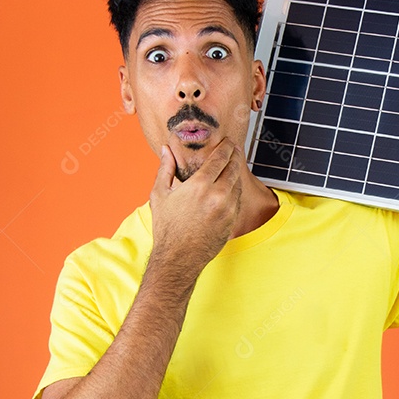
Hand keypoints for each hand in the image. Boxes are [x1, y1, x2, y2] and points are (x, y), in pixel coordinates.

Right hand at [147, 139, 243, 274]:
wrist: (179, 257)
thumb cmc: (167, 227)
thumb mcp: (160, 195)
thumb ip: (165, 168)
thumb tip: (165, 149)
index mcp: (200, 185)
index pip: (221, 158)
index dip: (227, 147)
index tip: (228, 142)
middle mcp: (218, 195)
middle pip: (234, 168)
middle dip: (236, 155)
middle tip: (236, 149)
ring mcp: (228, 209)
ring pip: (238, 183)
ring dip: (238, 172)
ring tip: (234, 165)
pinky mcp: (233, 220)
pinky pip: (238, 199)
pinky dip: (236, 189)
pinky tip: (232, 185)